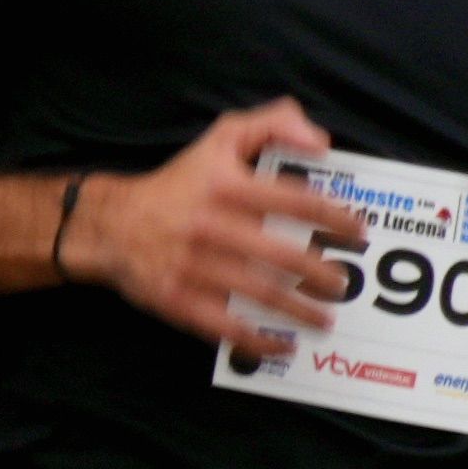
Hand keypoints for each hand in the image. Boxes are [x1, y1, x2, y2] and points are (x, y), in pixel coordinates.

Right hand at [65, 101, 371, 359]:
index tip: (356, 232)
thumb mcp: (222, 136)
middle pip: (283, 256)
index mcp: (227, 185)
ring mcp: (195, 267)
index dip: (333, 217)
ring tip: (326, 319)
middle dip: (322, 274)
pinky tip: (283, 344)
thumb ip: (275, 123)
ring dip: (301, 311)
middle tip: (344, 284)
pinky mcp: (179, 300)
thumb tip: (321, 144)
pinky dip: (259, 341)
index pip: (296, 199)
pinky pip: (227, 326)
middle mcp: (212, 226)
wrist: (111, 225)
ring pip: (261, 295)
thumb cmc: (178, 183)